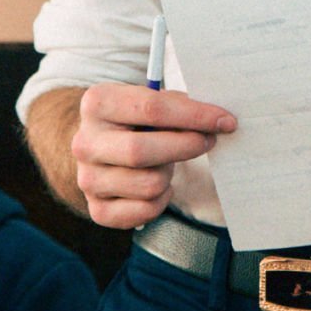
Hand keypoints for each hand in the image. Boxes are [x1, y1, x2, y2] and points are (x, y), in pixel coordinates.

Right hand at [70, 85, 234, 228]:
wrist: (101, 146)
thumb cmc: (134, 119)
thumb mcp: (149, 99)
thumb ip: (177, 105)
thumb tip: (216, 119)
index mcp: (97, 103)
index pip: (152, 109)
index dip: (195, 115)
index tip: (225, 120)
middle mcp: (85, 142)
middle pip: (142, 151)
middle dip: (186, 146)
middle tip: (209, 141)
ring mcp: (87, 179)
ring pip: (148, 184)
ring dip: (170, 173)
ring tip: (167, 162)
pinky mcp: (97, 209)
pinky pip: (145, 210)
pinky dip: (161, 200)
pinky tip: (159, 184)